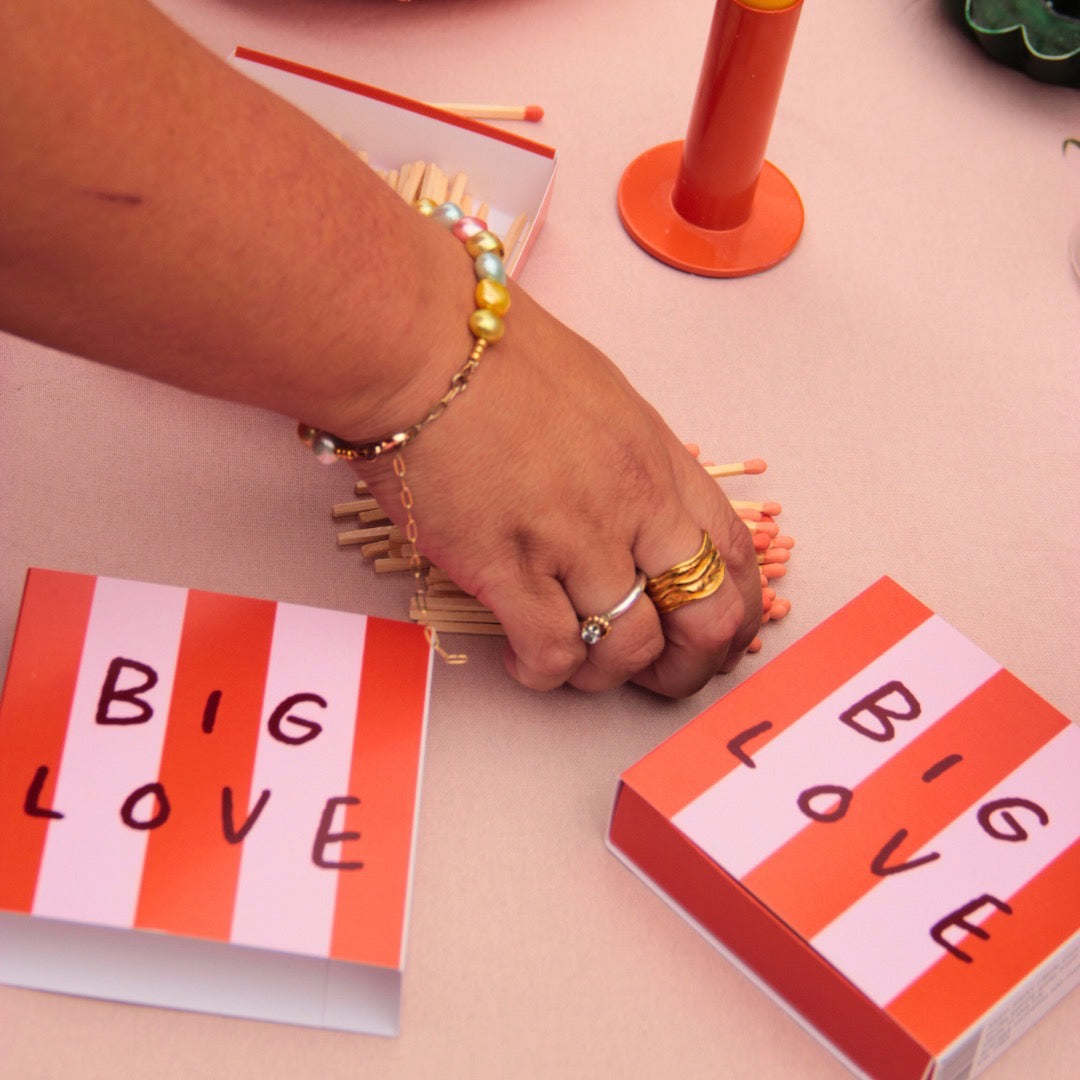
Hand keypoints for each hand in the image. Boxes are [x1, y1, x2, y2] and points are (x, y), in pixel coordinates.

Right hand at [354, 281, 761, 698]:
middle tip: (662, 675)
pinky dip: (545, 673)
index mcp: (658, 459)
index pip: (734, 552)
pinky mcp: (506, 567)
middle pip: (706, 615)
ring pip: (628, 646)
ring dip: (607, 674)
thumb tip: (632, 505)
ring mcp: (572, 539)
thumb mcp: (598, 394)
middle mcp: (631, 505)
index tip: (718, 635)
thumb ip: (627, 457)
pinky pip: (552, 651)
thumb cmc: (496, 352)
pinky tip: (523, 658)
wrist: (420, 346)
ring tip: (577, 665)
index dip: (738, 607)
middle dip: (694, 664)